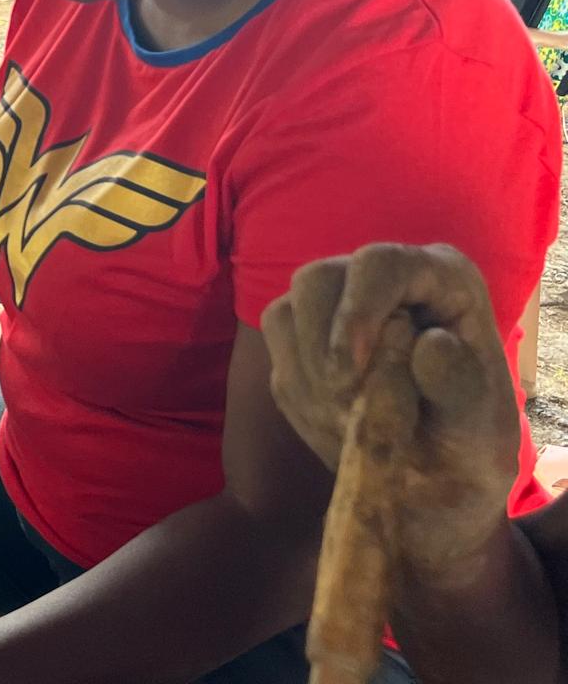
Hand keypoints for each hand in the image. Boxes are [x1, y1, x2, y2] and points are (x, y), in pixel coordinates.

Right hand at [261, 243, 520, 575]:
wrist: (431, 489)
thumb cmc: (466, 452)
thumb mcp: (478, 430)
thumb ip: (462, 387)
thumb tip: (432, 345)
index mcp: (441, 283)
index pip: (381, 264)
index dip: (357, 310)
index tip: (351, 373)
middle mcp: (385, 282)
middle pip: (318, 280)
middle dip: (321, 347)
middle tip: (348, 405)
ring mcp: (338, 306)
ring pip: (286, 311)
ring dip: (306, 373)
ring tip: (348, 419)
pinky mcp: (304, 336)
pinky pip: (274, 346)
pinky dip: (295, 387)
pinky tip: (332, 419)